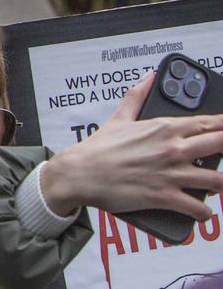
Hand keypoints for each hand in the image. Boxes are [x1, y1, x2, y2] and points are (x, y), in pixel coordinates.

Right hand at [42, 71, 222, 219]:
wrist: (79, 173)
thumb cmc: (98, 147)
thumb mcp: (119, 117)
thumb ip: (138, 95)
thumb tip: (150, 76)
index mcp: (165, 128)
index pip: (209, 122)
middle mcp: (173, 149)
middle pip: (221, 144)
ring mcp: (171, 174)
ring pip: (218, 179)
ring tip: (219, 184)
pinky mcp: (165, 197)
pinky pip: (198, 208)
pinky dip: (204, 212)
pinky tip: (202, 211)